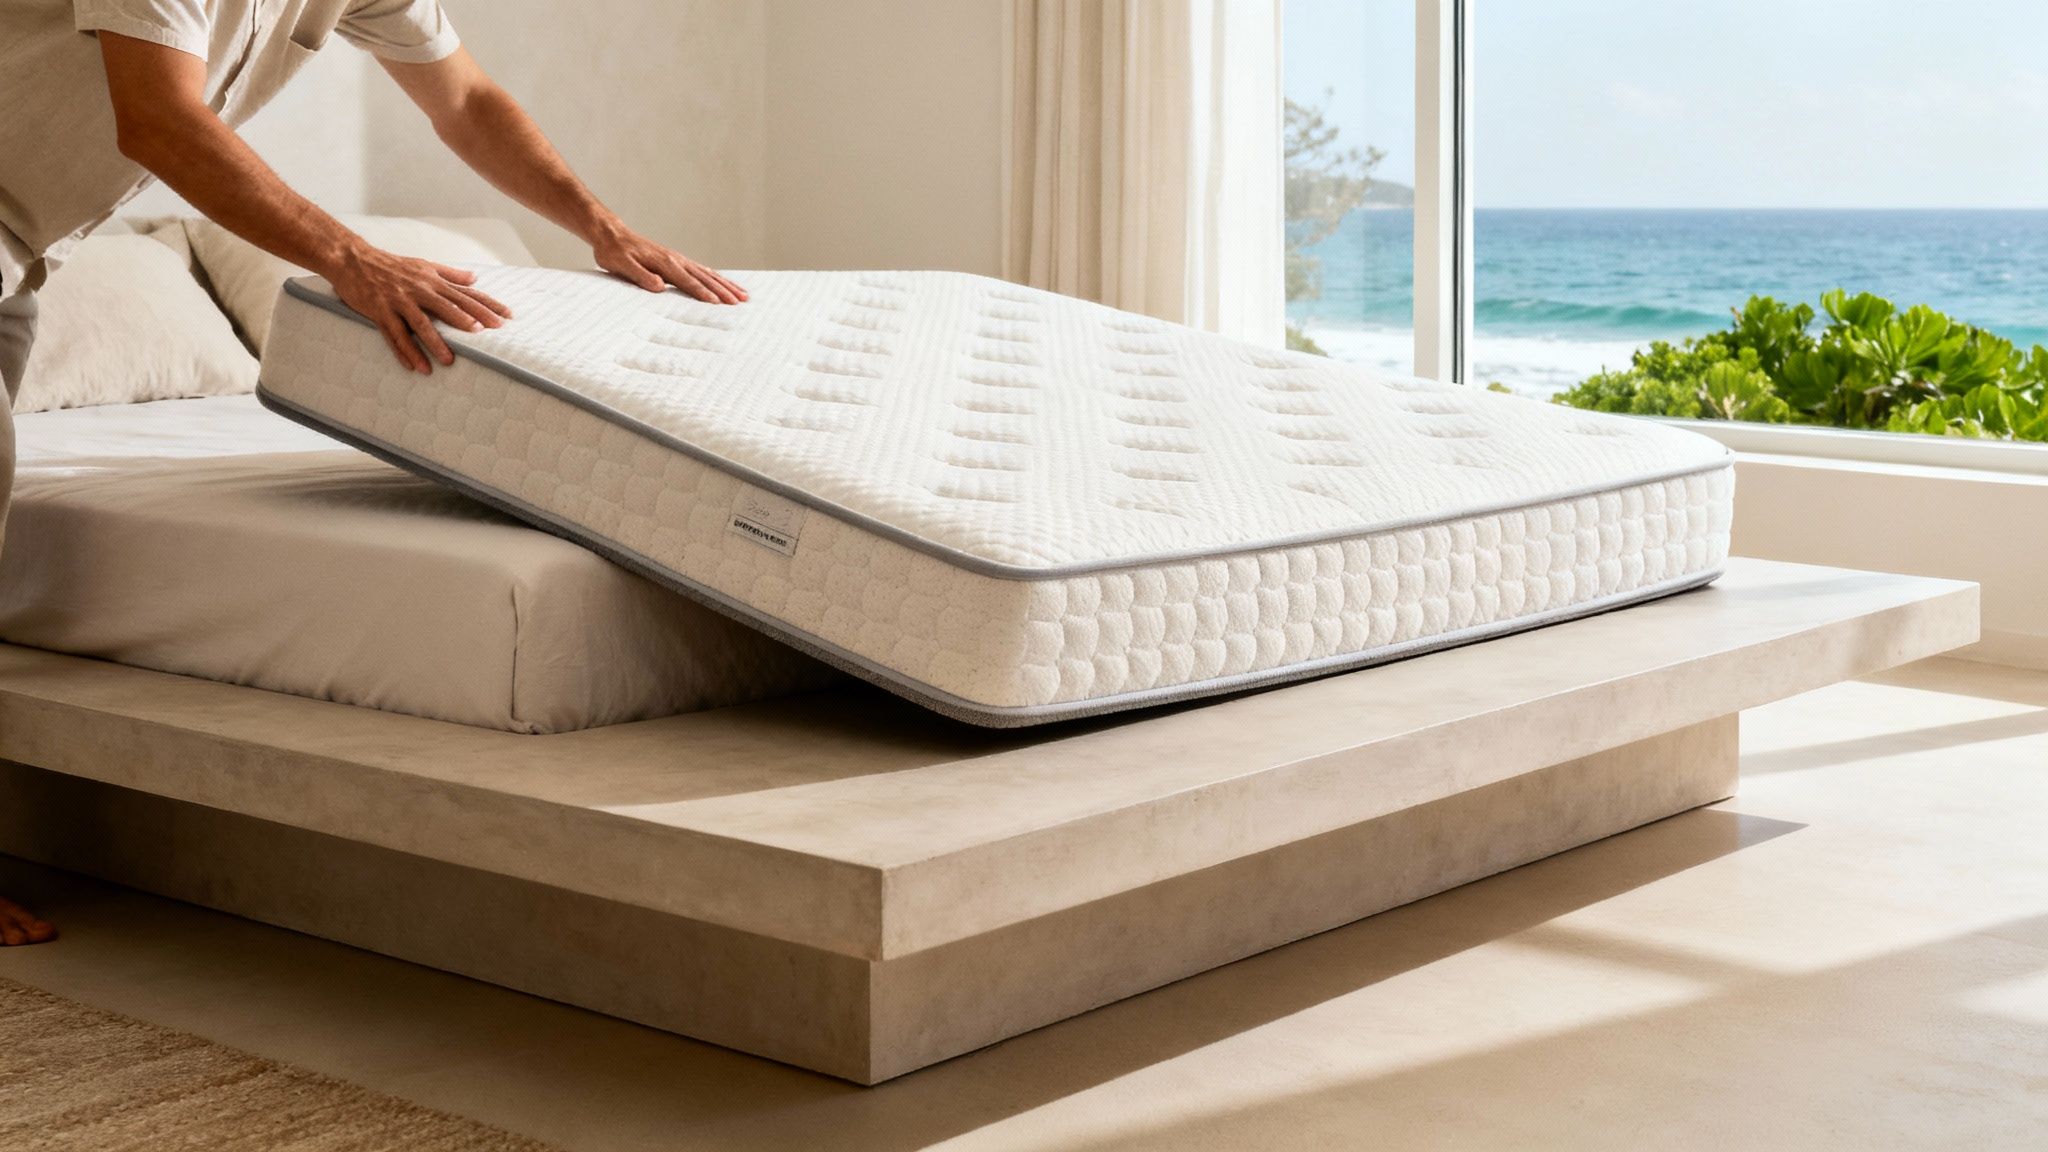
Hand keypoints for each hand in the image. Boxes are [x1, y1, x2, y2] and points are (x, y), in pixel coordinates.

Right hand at [324, 243, 511, 373]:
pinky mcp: (380, 310)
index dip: (488, 305)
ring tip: (449, 361)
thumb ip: (450, 274)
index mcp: (432, 280)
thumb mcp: (424, 265)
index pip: (466, 294)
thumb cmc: (391, 264)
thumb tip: (475, 278)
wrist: (352, 259)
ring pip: (421, 323)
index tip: (508, 317)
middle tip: (488, 336)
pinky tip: (415, 367)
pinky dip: (404, 351)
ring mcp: (399, 301)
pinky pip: (394, 334)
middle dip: (470, 321)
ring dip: (435, 343)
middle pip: (449, 307)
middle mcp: (419, 290)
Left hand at [592, 223, 746, 304]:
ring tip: (743, 295)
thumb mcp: (622, 266)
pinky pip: (702, 270)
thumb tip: (660, 286)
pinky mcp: (677, 260)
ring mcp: (678, 259)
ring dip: (726, 284)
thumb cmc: (615, 253)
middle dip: (723, 290)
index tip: (717, 304)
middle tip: (740, 302)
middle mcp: (675, 260)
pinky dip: (716, 277)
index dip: (703, 293)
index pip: (687, 281)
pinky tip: (725, 283)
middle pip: (704, 277)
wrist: (612, 235)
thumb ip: (641, 276)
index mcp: (664, 263)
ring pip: (707, 273)